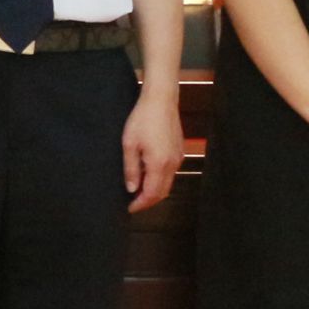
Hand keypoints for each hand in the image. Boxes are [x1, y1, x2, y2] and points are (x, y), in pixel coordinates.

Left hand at [121, 85, 182, 211]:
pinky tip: (148, 175)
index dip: (140, 204)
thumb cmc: (142, 119)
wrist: (161, 100)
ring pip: (168, 183)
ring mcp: (178, 158)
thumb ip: (130, 169)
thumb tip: (131, 189)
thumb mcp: (129, 144)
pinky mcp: (179, 151)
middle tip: (133, 203)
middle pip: (162, 192)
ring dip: (154, 191)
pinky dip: (160, 180)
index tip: (129, 208)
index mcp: (159, 164)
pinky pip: (171, 172)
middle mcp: (172, 164)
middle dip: (148, 201)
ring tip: (138, 190)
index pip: (151, 194)